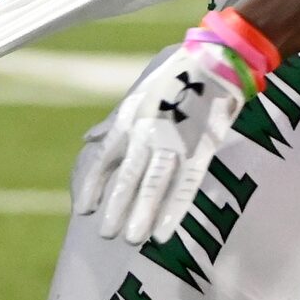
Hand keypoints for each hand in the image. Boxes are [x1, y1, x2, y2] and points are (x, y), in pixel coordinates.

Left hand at [73, 43, 247, 244]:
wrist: (216, 60)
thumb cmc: (175, 79)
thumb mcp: (137, 96)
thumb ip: (113, 123)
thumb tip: (87, 140)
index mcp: (129, 118)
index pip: (105, 157)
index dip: (93, 184)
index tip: (83, 209)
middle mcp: (147, 130)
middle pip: (128, 174)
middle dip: (116, 206)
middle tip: (106, 234)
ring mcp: (175, 139)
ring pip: (154, 183)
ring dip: (141, 212)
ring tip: (131, 239)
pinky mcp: (202, 146)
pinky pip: (185, 183)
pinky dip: (174, 208)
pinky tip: (164, 231)